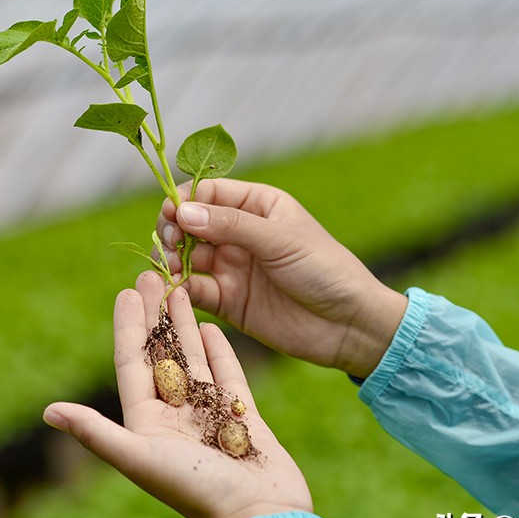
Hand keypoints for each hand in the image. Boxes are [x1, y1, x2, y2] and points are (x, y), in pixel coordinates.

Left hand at [42, 272, 312, 517]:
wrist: (259, 517)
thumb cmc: (196, 490)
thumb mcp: (140, 457)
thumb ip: (96, 432)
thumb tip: (48, 411)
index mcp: (147, 424)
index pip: (132, 365)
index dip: (127, 328)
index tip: (126, 292)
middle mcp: (174, 417)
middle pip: (162, 355)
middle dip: (155, 316)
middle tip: (153, 275)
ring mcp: (208, 415)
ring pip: (193, 360)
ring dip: (185, 326)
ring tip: (182, 290)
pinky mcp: (241, 417)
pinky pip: (227, 376)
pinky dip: (219, 352)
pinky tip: (213, 327)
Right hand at [157, 179, 406, 377]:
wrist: (349, 326)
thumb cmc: (326, 270)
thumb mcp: (280, 240)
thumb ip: (231, 225)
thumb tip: (183, 211)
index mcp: (258, 205)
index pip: (209, 191)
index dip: (185, 199)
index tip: (170, 212)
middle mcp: (240, 233)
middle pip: (190, 223)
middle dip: (173, 230)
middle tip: (169, 242)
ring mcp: (232, 267)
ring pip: (186, 256)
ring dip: (171, 258)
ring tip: (170, 266)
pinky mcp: (228, 301)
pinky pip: (194, 289)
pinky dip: (179, 288)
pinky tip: (174, 289)